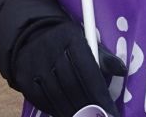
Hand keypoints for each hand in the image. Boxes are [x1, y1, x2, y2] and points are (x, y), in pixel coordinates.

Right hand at [12, 22, 126, 116]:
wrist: (32, 37)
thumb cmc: (67, 44)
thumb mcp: (87, 43)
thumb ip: (103, 58)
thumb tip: (121, 70)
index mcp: (70, 37)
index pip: (88, 71)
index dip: (100, 96)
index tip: (111, 113)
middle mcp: (49, 49)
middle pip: (72, 86)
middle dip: (89, 107)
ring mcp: (34, 64)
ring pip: (57, 96)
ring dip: (74, 112)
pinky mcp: (24, 78)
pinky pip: (42, 100)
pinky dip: (57, 110)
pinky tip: (68, 113)